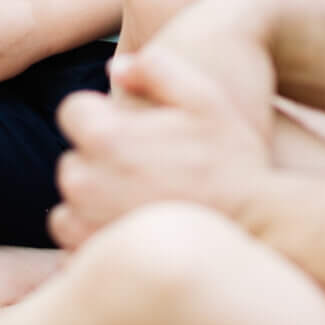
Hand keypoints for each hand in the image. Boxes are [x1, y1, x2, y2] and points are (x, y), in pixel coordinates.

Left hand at [50, 46, 272, 248]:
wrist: (256, 229)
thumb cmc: (233, 161)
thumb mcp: (205, 98)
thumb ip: (157, 69)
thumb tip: (115, 66)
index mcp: (107, 137)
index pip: (73, 112)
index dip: (101, 115)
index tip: (130, 130)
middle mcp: (87, 183)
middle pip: (72, 159)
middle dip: (98, 161)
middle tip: (144, 169)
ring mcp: (87, 225)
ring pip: (69, 203)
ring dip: (92, 200)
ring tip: (138, 202)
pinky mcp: (93, 258)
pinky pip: (73, 242)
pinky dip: (95, 236)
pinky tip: (133, 229)